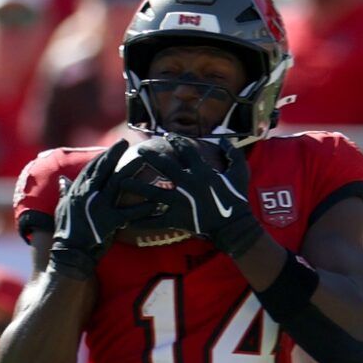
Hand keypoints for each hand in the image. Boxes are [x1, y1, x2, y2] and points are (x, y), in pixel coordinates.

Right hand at [47, 138, 169, 278]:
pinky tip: (157, 202)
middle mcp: (87, 195)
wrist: (69, 253)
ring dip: (132, 171)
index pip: (91, 168)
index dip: (103, 155)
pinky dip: (144, 208)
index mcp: (77, 191)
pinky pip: (130, 213)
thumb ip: (65, 193)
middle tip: (127, 142)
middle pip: (104, 169)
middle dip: (115, 153)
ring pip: (118, 183)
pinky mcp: (109, 221)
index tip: (114, 146)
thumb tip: (63, 180)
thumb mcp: (62, 208)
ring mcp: (99, 207)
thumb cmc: (66, 232)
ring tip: (144, 161)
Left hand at [136, 134, 260, 255]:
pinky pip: (155, 220)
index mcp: (203, 171)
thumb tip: (224, 138)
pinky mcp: (177, 219)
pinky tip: (126, 220)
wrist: (234, 226)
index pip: (186, 150)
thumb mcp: (240, 172)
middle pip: (165, 166)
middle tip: (139, 151)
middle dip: (151, 156)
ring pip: (153, 192)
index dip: (176, 141)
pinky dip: (141, 221)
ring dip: (136, 186)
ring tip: (122, 182)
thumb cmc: (237, 199)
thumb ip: (233, 153)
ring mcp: (181, 202)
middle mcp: (189, 184)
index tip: (166, 136)